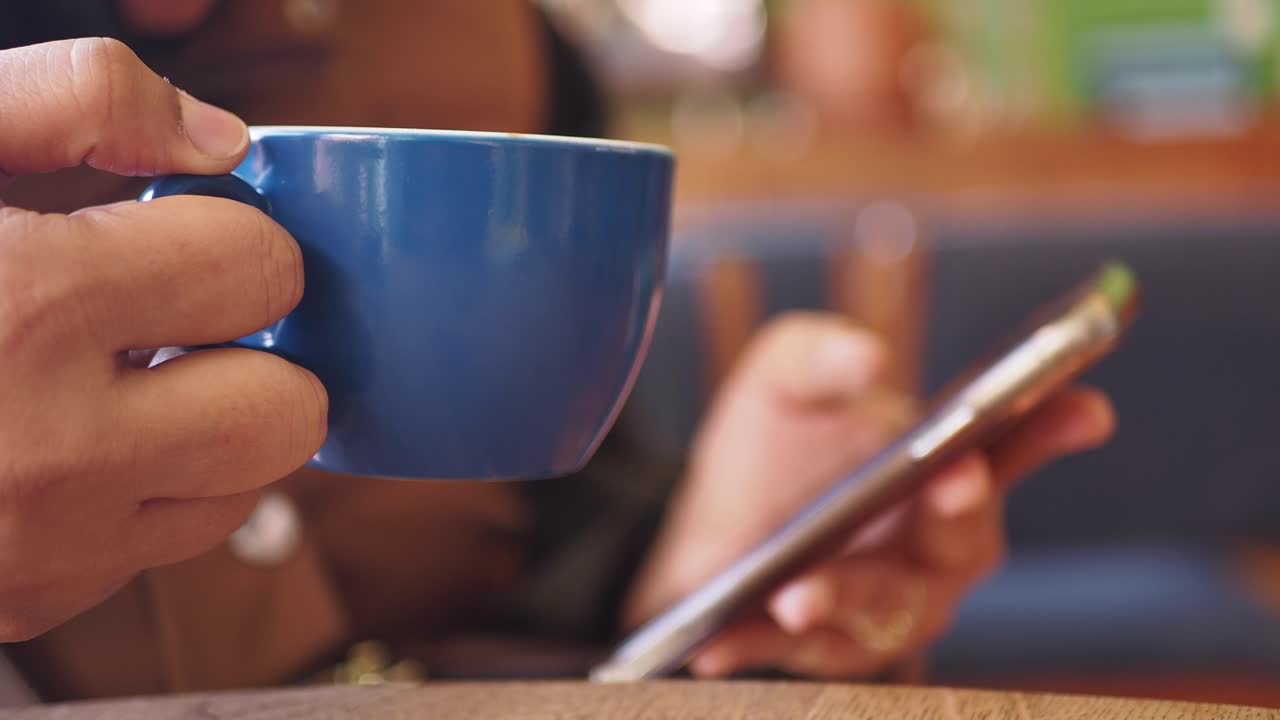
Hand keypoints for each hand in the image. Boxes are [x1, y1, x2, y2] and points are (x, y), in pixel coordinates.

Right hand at [0, 39, 326, 640]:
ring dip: (208, 430)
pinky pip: (152, 550)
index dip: (232, 237)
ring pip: (239, 493)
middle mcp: (53, 454)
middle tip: (180, 316)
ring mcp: (40, 551)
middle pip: (286, 411)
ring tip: (114, 380)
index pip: (262, 269)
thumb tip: (219, 139)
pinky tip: (58, 444)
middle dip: (255, 350)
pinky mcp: (23, 607)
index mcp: (30, 309)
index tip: (178, 235)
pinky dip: (138, 496)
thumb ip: (76, 101)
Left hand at [623, 313, 1113, 678]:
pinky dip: (760, 645)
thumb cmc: (771, 450)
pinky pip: (802, 653)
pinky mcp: (827, 647)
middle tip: (954, 479)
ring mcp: (887, 604)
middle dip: (960, 511)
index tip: (1088, 406)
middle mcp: (932, 545)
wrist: (708, 524)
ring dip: (846, 598)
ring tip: (799, 594)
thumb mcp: (780, 382)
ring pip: (886, 608)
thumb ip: (816, 355)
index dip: (1054, 427)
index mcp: (942, 468)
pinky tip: (719, 641)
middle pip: (965, 539)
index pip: (1012, 447)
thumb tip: (867, 357)